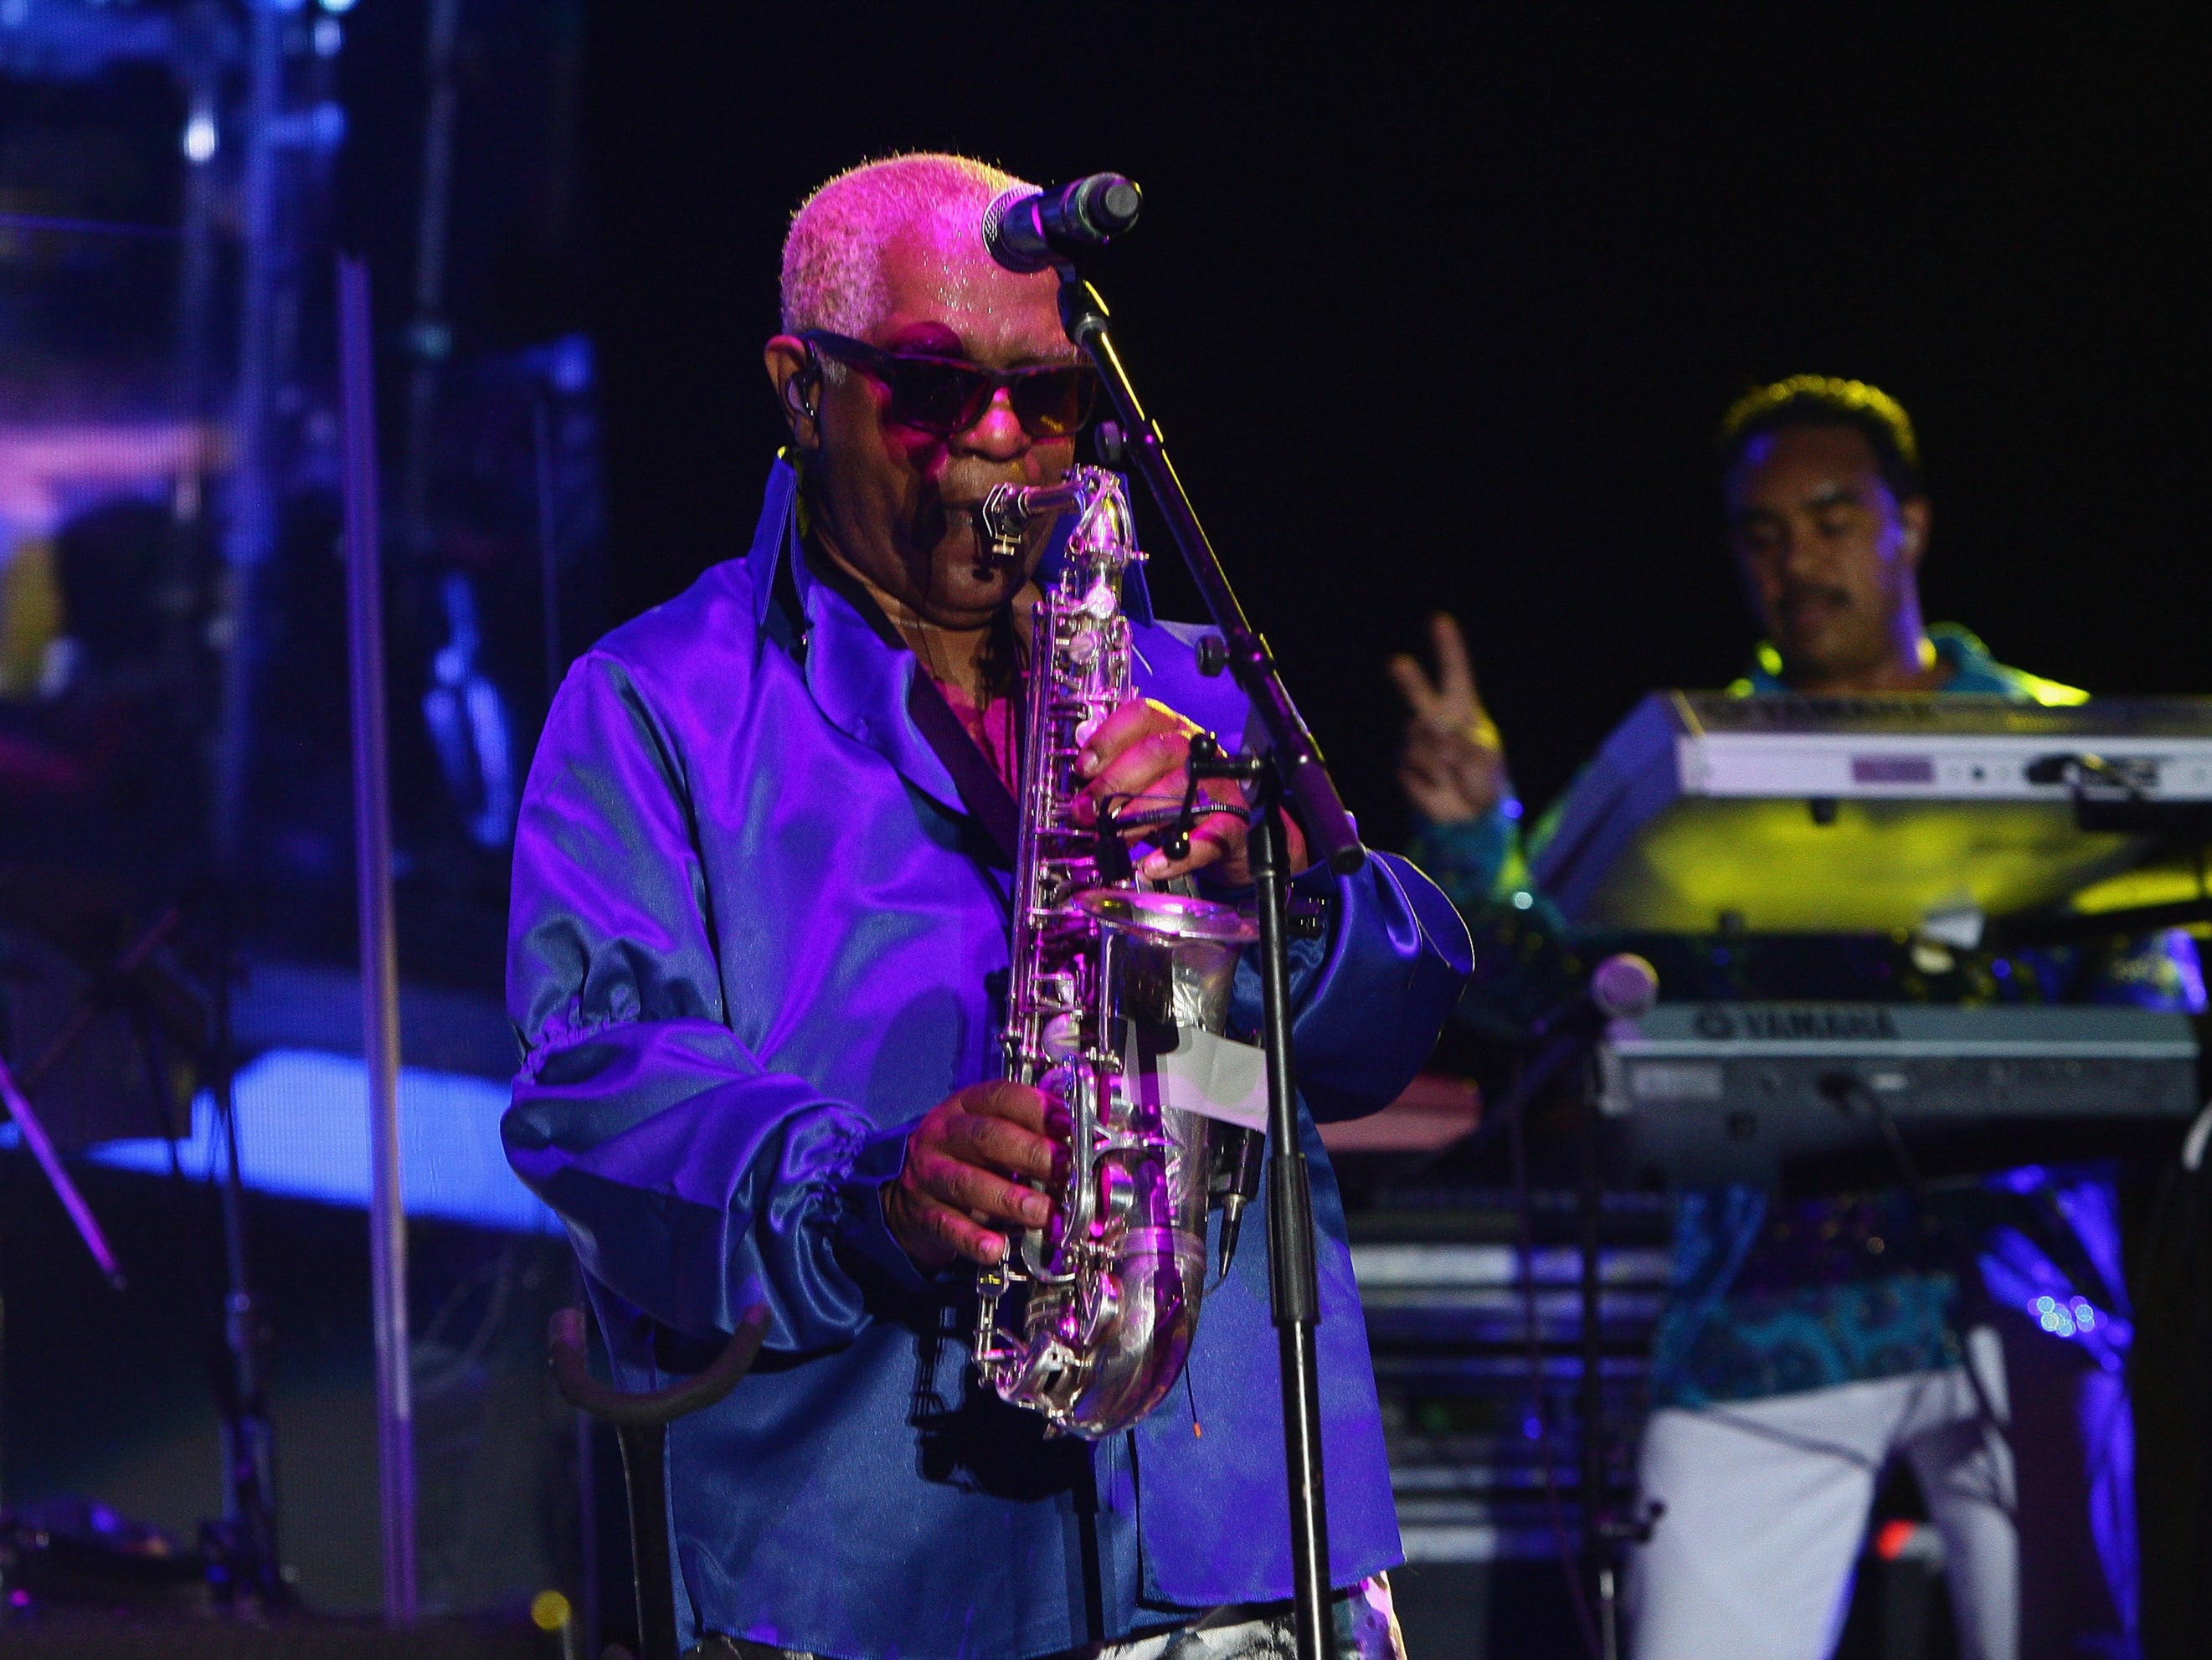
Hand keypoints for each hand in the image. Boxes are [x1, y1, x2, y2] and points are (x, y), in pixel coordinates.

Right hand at [885, 1081, 1061, 1269]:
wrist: (911, 1198)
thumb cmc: (969, 1160)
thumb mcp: (995, 1135)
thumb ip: (1032, 1133)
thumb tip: (1087, 1142)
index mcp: (967, 1106)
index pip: (1002, 1097)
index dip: (1037, 1109)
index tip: (1069, 1125)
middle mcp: (945, 1134)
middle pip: (986, 1137)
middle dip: (1031, 1153)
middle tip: (1065, 1170)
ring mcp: (930, 1173)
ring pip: (967, 1181)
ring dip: (1009, 1198)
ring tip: (1043, 1213)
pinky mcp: (923, 1213)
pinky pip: (948, 1225)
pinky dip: (973, 1238)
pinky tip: (996, 1248)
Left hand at [1073, 698, 1303, 886]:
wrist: (1227, 838)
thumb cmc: (1177, 804)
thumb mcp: (1144, 783)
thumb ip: (1114, 776)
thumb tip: (1078, 781)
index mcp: (1172, 731)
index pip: (1142, 716)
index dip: (1109, 738)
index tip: (1083, 767)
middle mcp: (1197, 752)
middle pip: (1158, 751)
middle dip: (1115, 782)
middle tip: (1086, 813)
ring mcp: (1219, 785)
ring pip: (1181, 789)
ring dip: (1140, 816)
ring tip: (1115, 839)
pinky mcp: (1233, 823)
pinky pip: (1209, 834)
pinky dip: (1179, 853)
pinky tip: (1153, 864)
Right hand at [1388, 612, 1506, 824]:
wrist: (1465, 819)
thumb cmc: (1482, 782)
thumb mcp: (1486, 760)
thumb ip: (1466, 742)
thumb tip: (1437, 730)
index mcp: (1462, 710)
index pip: (1455, 673)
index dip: (1447, 648)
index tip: (1439, 621)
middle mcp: (1435, 719)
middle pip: (1419, 693)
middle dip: (1408, 680)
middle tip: (1399, 664)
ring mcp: (1415, 742)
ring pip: (1420, 738)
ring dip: (1440, 756)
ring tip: (1451, 773)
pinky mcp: (1404, 765)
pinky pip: (1413, 763)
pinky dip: (1430, 775)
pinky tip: (1437, 785)